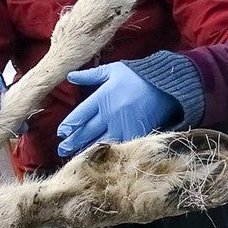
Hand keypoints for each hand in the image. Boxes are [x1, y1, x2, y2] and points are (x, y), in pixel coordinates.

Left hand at [57, 62, 176, 155]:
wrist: (165, 86)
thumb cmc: (137, 76)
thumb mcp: (112, 70)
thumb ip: (90, 75)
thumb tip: (70, 76)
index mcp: (102, 98)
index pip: (80, 115)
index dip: (69, 125)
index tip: (62, 133)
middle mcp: (109, 114)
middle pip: (86, 131)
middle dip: (72, 142)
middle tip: (61, 150)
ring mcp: (122, 126)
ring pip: (99, 141)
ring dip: (86, 149)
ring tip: (75, 156)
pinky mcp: (134, 134)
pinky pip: (117, 145)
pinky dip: (107, 151)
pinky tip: (98, 157)